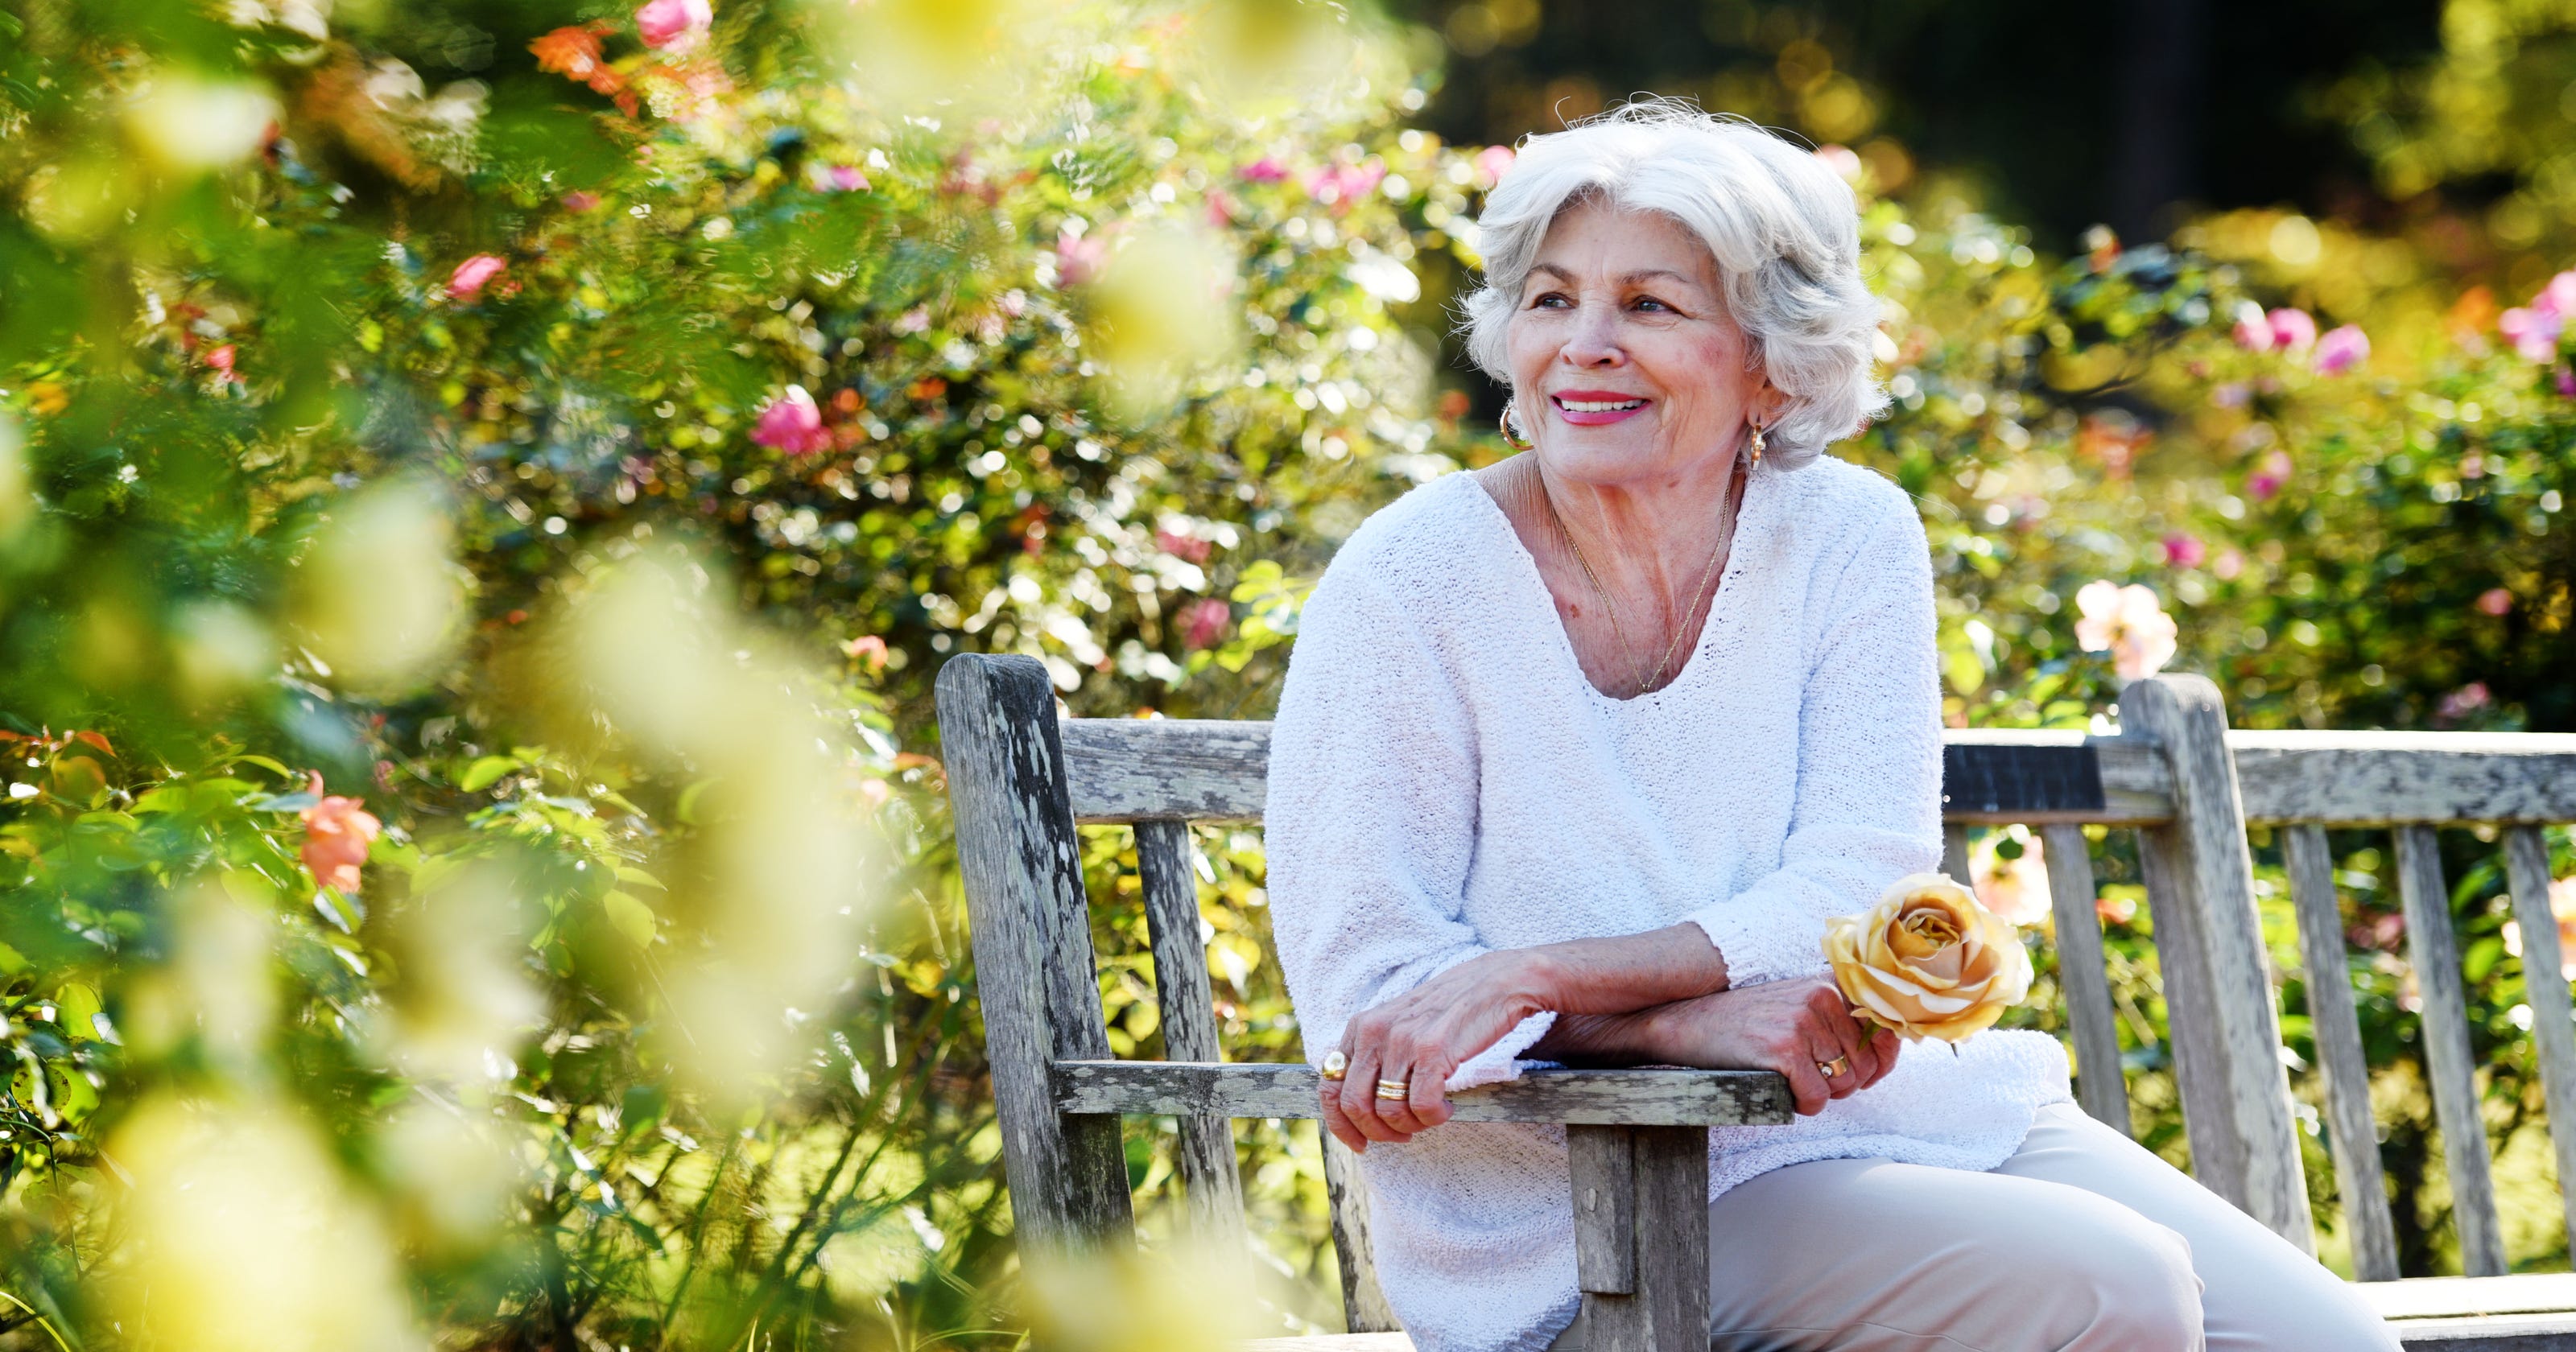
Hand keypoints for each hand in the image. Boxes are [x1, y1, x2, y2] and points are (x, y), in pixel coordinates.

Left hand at [1321, 950, 1548, 1151]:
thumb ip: (1375, 1055)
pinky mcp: (1432, 1049)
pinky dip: (1434, 1118)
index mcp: (1360, 1027)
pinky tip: (1447, 1108)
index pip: (1329, 1087)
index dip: (1341, 1125)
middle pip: (1354, 1106)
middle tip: (1404, 1135)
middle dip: (1378, 1133)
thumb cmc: (1449, 1011)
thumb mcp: (1399, 1025)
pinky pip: (1421, 1106)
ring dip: (1411, 1126)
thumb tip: (1358, 1108)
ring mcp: (1402, 1039)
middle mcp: (1374, 1031)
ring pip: (1387, 1111)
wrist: (1496, 983)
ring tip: (1431, 1116)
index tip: (1361, 1144)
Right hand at [1639, 977, 1898, 1115]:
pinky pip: (1817, 1099)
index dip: (1877, 1064)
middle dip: (1839, 1085)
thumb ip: (1838, 1019)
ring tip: (1787, 1078)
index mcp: (1828, 986)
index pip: (1884, 1034)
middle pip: (1863, 1069)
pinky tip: (1777, 1088)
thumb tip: (1890, 1049)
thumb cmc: (1742, 1023)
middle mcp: (1820, 999)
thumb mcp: (1794, 1004)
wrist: (1683, 1023)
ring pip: (1842, 1087)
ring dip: (1818, 1094)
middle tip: (1803, 1077)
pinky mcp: (1784, 1051)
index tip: (1855, 1073)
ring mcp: (1802, 1023)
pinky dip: (1800, 1104)